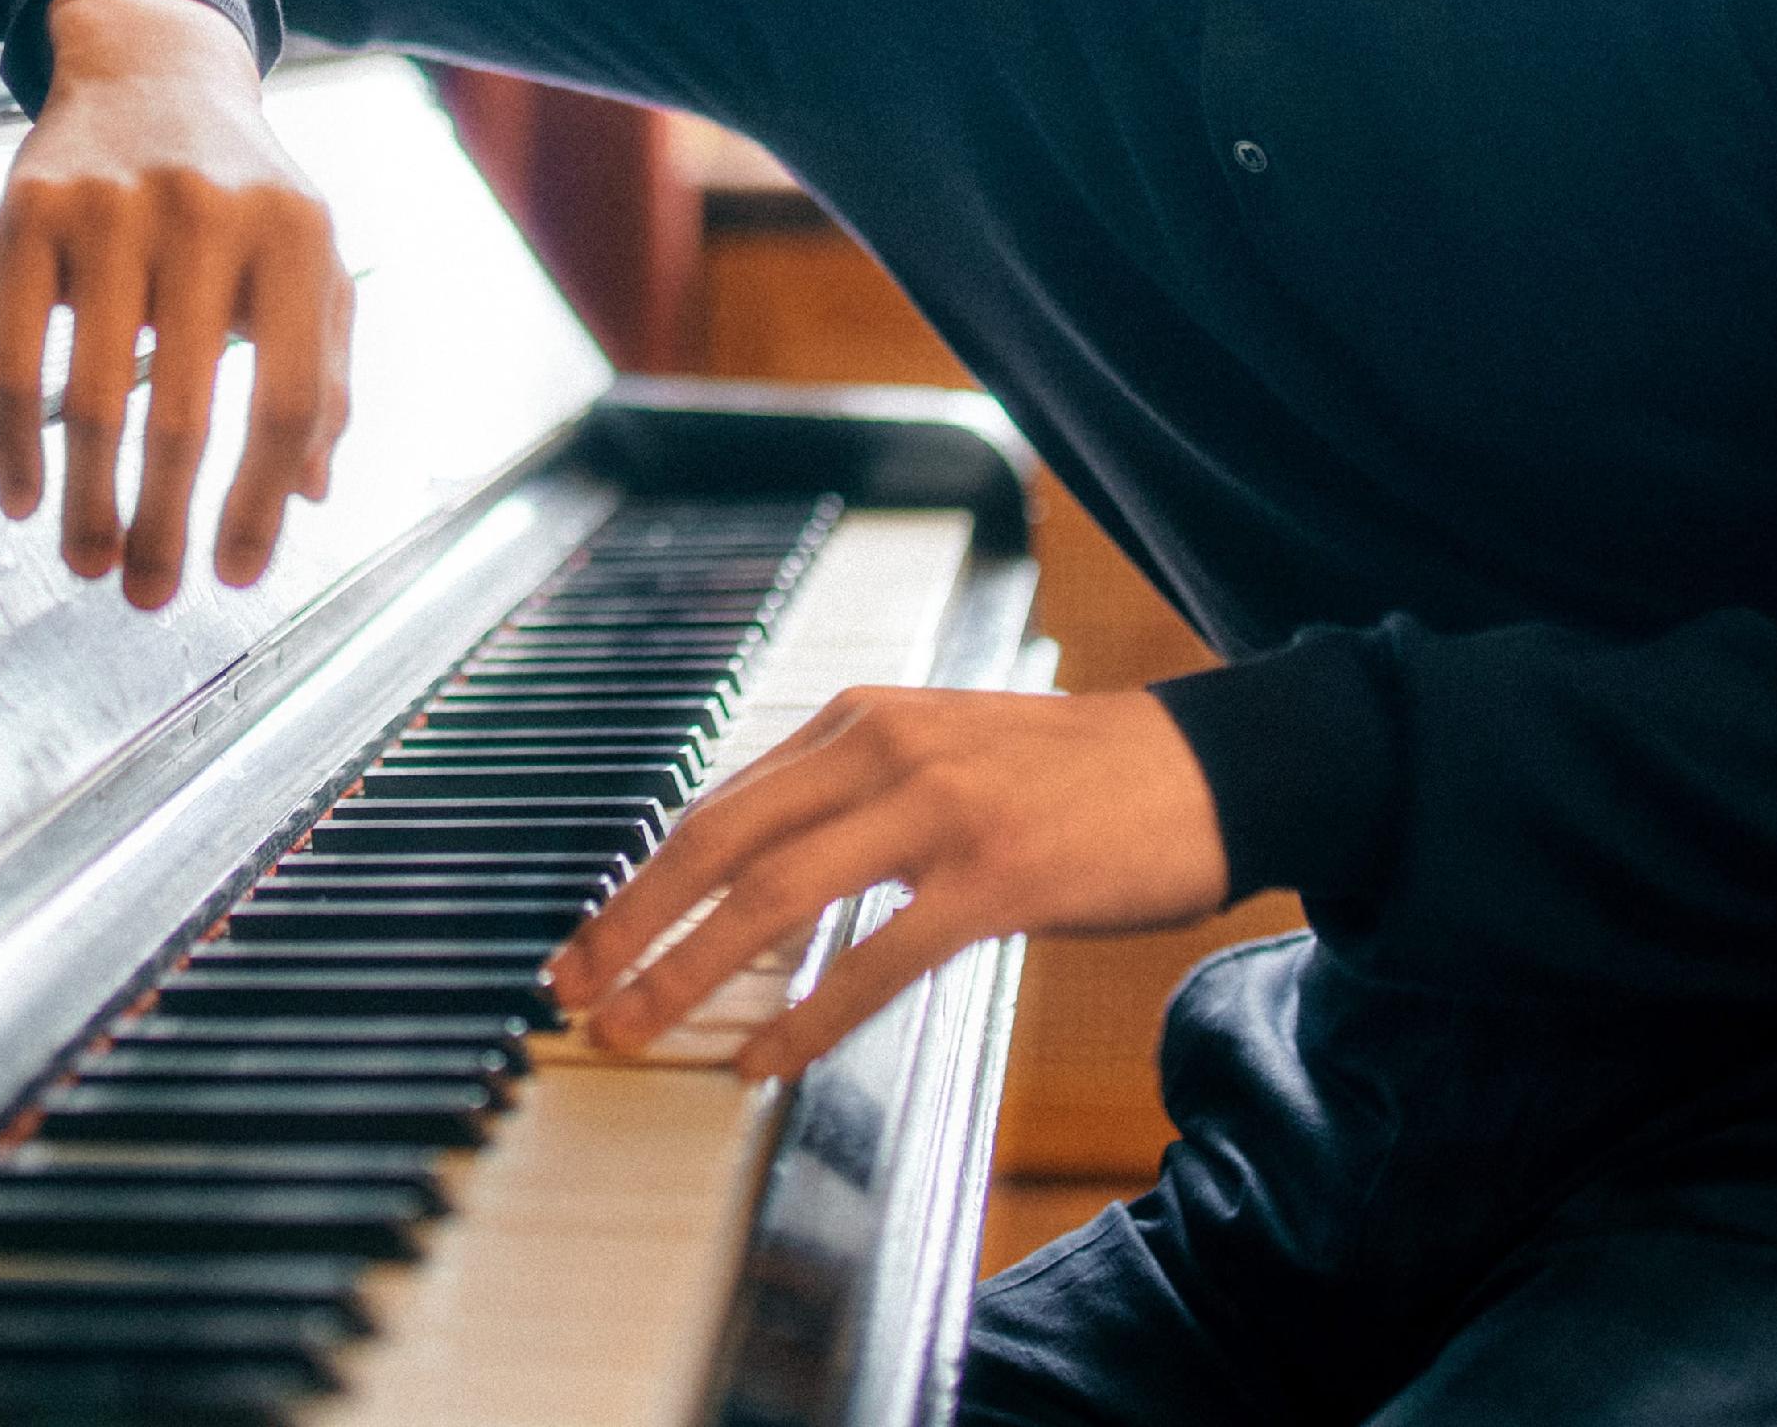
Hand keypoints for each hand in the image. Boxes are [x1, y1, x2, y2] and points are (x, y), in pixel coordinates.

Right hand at [0, 0, 355, 606]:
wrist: (152, 71)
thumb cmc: (243, 191)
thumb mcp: (308, 264)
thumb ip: (321, 372)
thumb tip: (309, 492)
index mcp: (295, 237)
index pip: (284, 401)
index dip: (260, 504)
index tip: (235, 574)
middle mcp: (206, 216)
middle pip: (186, 415)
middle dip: (165, 526)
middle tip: (150, 595)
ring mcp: (110, 210)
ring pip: (94, 397)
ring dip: (90, 502)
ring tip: (89, 563)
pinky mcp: (28, 212)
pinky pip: (11, 355)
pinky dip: (15, 442)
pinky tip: (25, 500)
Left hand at [548, 685, 1230, 1079]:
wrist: (1204, 767)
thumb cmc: (1070, 777)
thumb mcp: (941, 752)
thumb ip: (850, 796)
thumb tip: (754, 872)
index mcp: (858, 719)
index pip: (717, 806)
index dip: (639, 881)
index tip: (586, 944)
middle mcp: (882, 750)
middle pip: (716, 841)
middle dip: (629, 923)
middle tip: (572, 991)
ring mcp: (938, 812)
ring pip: (773, 894)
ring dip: (689, 969)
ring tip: (635, 1028)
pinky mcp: (994, 878)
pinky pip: (874, 958)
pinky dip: (805, 1013)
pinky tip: (762, 1057)